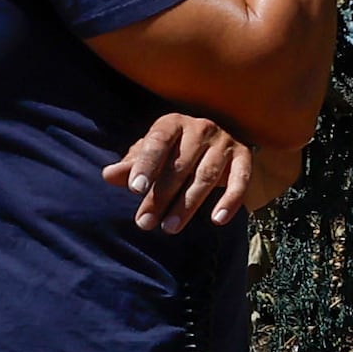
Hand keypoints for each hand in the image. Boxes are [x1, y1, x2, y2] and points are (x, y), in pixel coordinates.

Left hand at [104, 112, 265, 231]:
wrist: (212, 139)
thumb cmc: (172, 149)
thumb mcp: (149, 154)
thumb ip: (131, 165)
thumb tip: (108, 175)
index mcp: (173, 123)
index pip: (158, 142)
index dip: (147, 165)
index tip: (135, 190)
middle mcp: (201, 128)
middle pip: (181, 165)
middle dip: (161, 196)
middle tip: (145, 223)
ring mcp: (225, 142)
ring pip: (206, 176)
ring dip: (187, 205)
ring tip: (169, 228)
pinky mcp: (245, 157)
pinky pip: (240, 180)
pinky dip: (230, 201)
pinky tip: (217, 221)